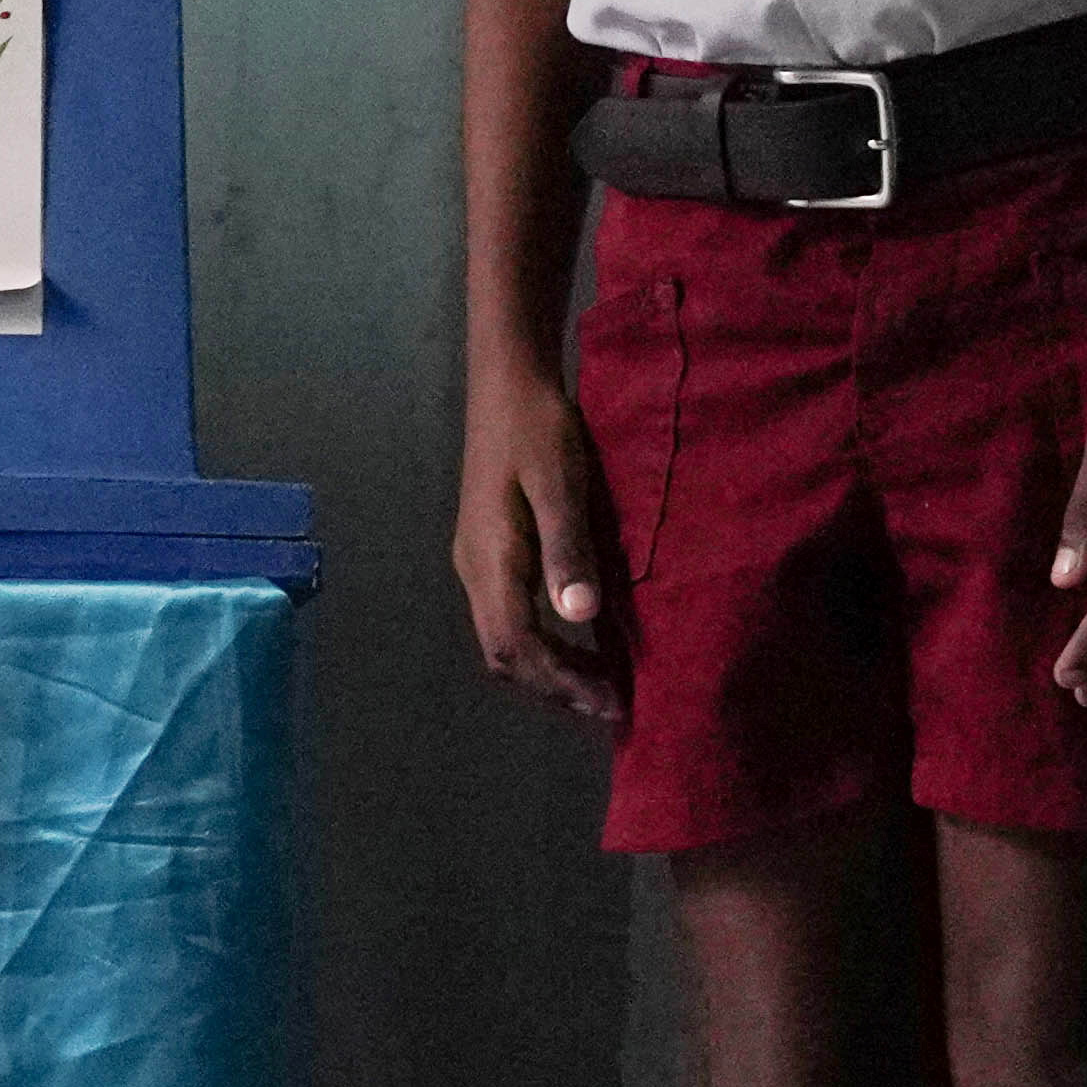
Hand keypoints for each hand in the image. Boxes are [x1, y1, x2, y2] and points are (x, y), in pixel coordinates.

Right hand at [456, 367, 626, 725]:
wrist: (507, 381)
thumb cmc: (537, 425)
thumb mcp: (561, 482)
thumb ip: (568, 548)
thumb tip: (580, 615)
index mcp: (490, 558)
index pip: (516, 644)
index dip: (561, 682)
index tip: (610, 702)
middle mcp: (474, 568)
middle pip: (504, 654)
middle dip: (555, 687)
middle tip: (612, 705)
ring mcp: (477, 561)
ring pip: (503, 640)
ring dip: (549, 671)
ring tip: (601, 686)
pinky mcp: (488, 551)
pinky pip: (509, 617)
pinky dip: (543, 644)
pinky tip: (581, 642)